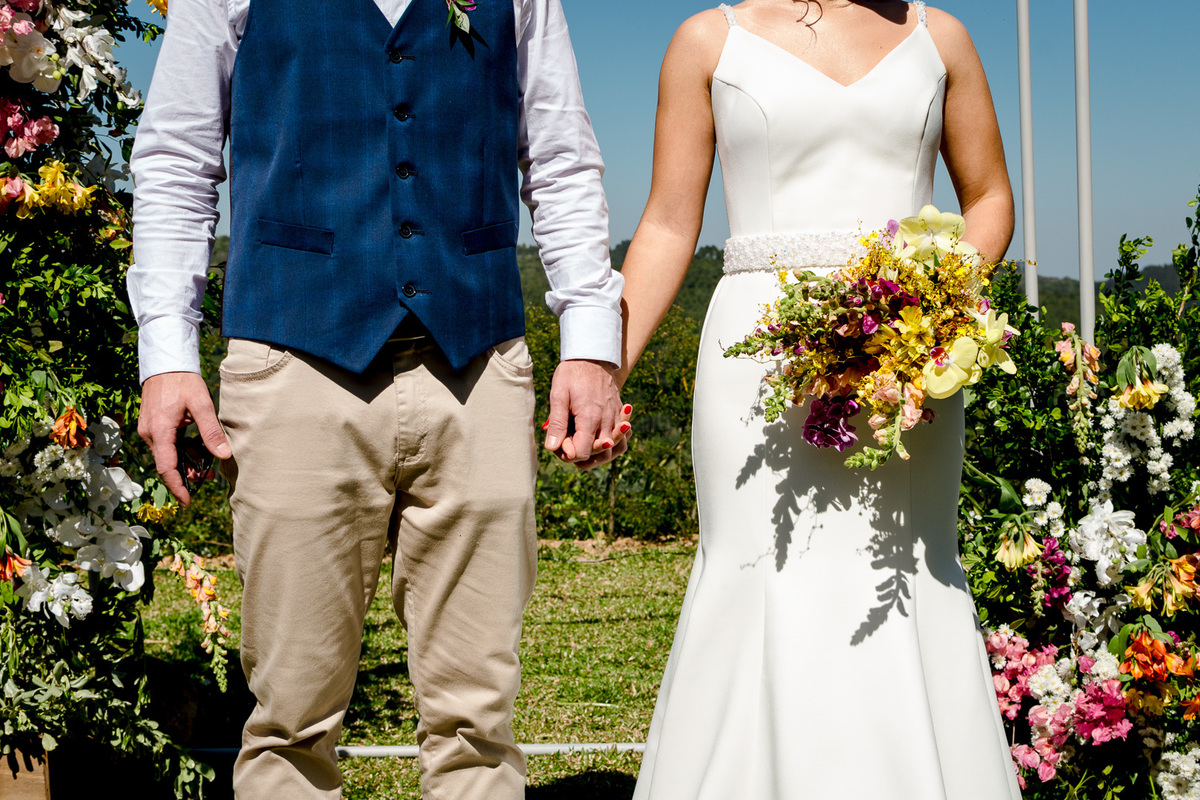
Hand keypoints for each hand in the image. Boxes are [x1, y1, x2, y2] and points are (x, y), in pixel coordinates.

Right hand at [137, 371, 230, 505]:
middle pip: (167, 464)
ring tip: (207, 465)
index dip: (177, 487)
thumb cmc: (183, 381)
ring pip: (168, 455)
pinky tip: (197, 449)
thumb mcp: (201, 404)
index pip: (166, 468)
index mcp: (160, 431)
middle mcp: (150, 434)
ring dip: (186, 462)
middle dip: (186, 475)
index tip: (188, 501)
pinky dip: (181, 450)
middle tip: (209, 478)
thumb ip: (211, 431)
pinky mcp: (153, 426)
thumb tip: (223, 456)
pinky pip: (167, 445)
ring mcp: (149, 430)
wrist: (166, 362)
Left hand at [544, 359, 627, 469]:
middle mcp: (607, 421)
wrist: (592, 354)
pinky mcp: (620, 412)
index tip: (560, 441)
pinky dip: (614, 441)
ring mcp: (617, 417)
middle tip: (568, 442)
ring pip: (616, 448)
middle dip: (583, 455)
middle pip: (600, 455)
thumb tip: (552, 447)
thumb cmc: (572, 373)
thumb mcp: (559, 395)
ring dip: (601, 452)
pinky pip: (624, 436)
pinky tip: (600, 436)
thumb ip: (557, 423)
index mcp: (590, 418)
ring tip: (585, 444)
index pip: (582, 453)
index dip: (568, 454)